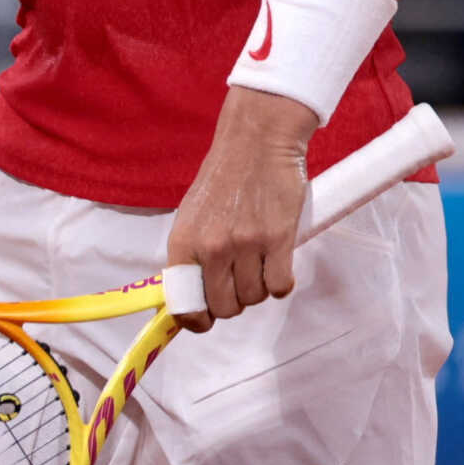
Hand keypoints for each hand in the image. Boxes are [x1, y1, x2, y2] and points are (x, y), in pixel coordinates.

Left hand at [164, 87, 312, 332]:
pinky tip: (278, 263)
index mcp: (183, 241)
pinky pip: (280, 287)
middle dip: (232, 303)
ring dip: (258, 288)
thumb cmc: (224, 179)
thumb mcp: (192, 214)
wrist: (256, 141)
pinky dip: (281, 282)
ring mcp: (245, 244)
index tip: (203, 323)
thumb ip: (192, 253)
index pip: (182, 301)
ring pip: (254, 297)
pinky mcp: (278, 239)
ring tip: (259, 262)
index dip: (194, 320)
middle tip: (239, 283)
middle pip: (223, 307)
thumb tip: (193, 293)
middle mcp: (211, 247)